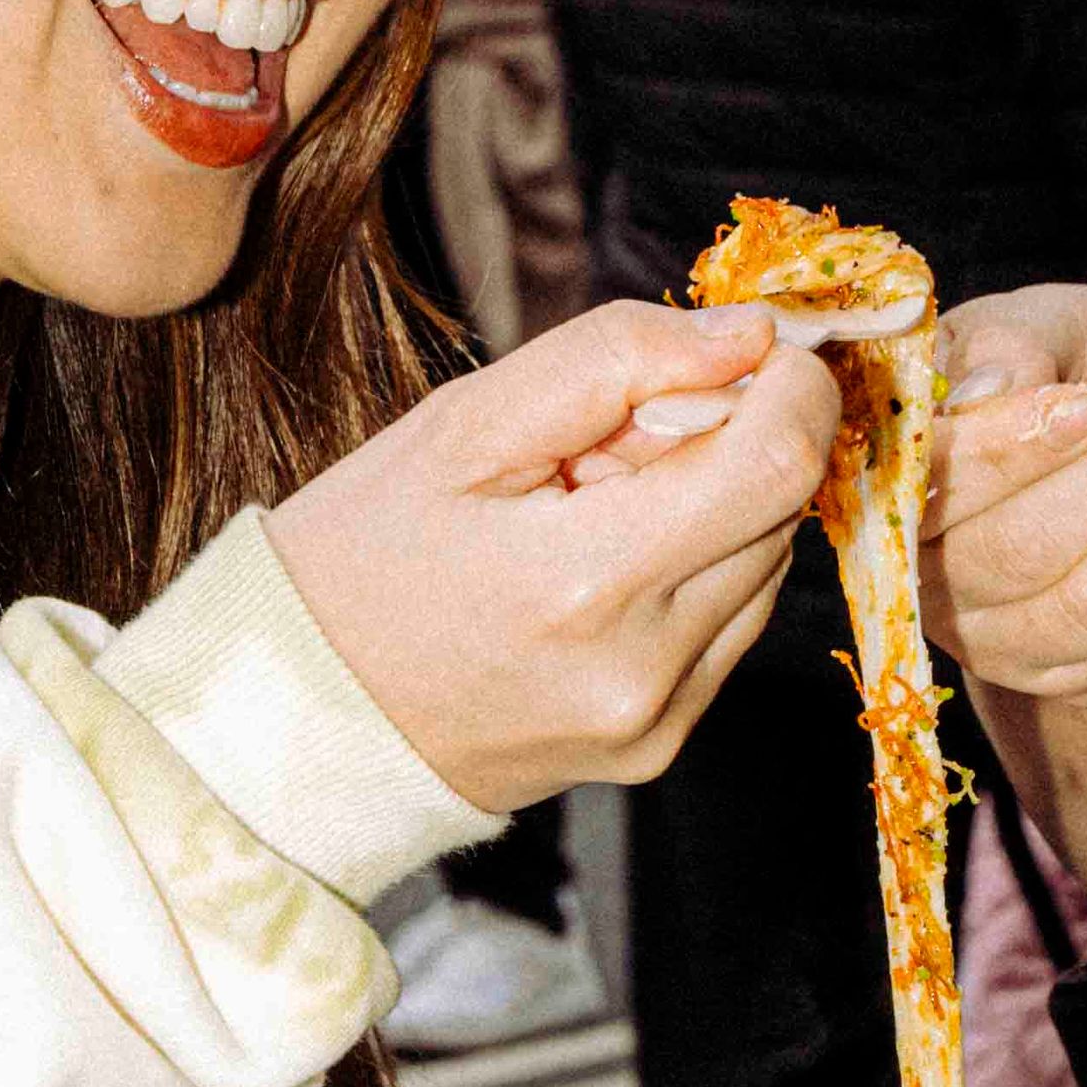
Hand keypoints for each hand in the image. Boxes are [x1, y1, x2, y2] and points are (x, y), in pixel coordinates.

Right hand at [273, 308, 842, 817]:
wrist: (295, 714)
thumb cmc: (360, 555)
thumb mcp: (462, 425)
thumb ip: (615, 361)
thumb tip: (749, 336)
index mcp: (585, 583)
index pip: (777, 464)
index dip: (791, 386)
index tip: (753, 350)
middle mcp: (642, 670)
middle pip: (780, 512)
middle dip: (730, 443)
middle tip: (614, 440)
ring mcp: (655, 723)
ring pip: (766, 569)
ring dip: (715, 511)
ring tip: (590, 511)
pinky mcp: (656, 750)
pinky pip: (729, 628)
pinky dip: (695, 573)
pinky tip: (599, 568)